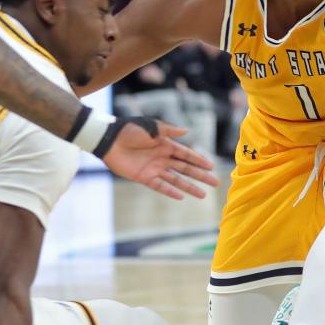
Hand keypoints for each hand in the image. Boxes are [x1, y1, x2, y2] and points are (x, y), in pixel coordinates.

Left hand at [102, 121, 219, 199]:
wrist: (109, 140)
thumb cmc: (129, 130)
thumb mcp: (150, 127)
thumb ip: (168, 131)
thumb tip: (187, 131)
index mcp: (165, 144)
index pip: (186, 154)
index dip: (199, 160)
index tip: (211, 166)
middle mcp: (162, 158)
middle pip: (185, 169)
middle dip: (200, 175)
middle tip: (215, 182)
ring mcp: (154, 168)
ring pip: (176, 179)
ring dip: (189, 187)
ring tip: (203, 195)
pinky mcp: (144, 177)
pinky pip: (160, 186)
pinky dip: (170, 191)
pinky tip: (181, 196)